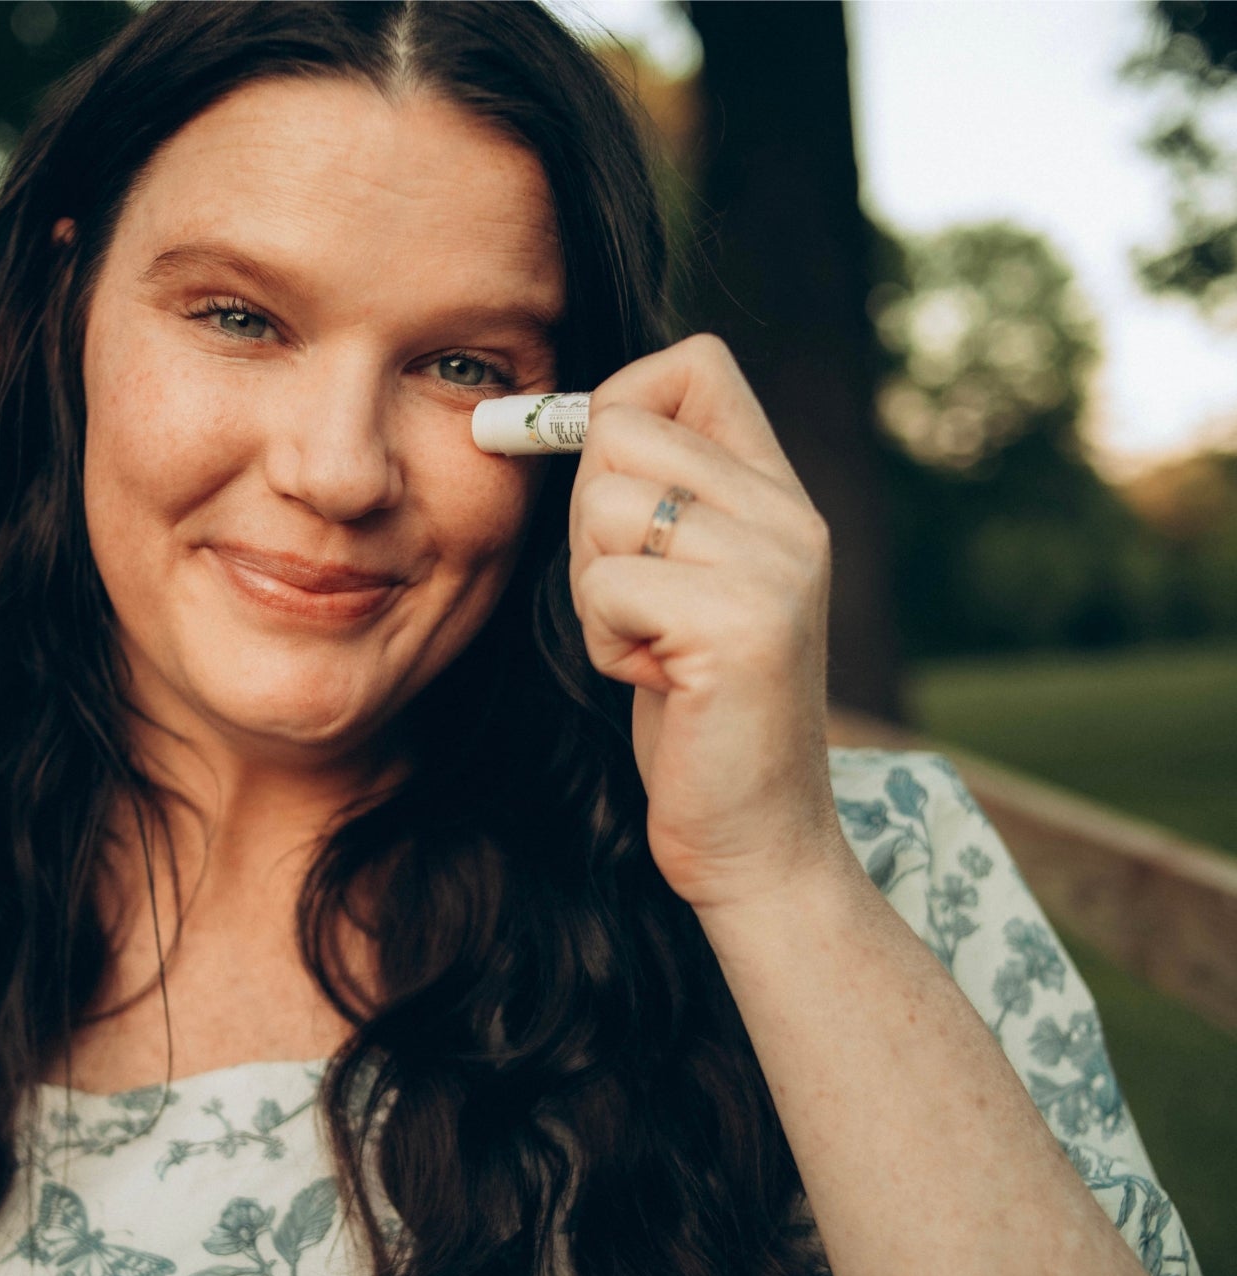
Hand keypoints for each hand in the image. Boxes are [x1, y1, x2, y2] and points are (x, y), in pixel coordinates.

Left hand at [566, 333, 853, 911]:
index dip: (620, 403)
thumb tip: (557, 416)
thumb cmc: (697, 712)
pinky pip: (605, 586)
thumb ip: (652, 500)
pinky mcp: (740, 627)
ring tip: (652, 646)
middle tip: (633, 602)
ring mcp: (775, 568)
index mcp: (781, 495)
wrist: (755, 837)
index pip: (695, 364)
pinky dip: (607, 643)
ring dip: (594, 590)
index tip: (602, 482)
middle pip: (621, 430)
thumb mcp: (683, 584)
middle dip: (588, 521)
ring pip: (603, 507)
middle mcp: (792, 516)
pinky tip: (658, 682)